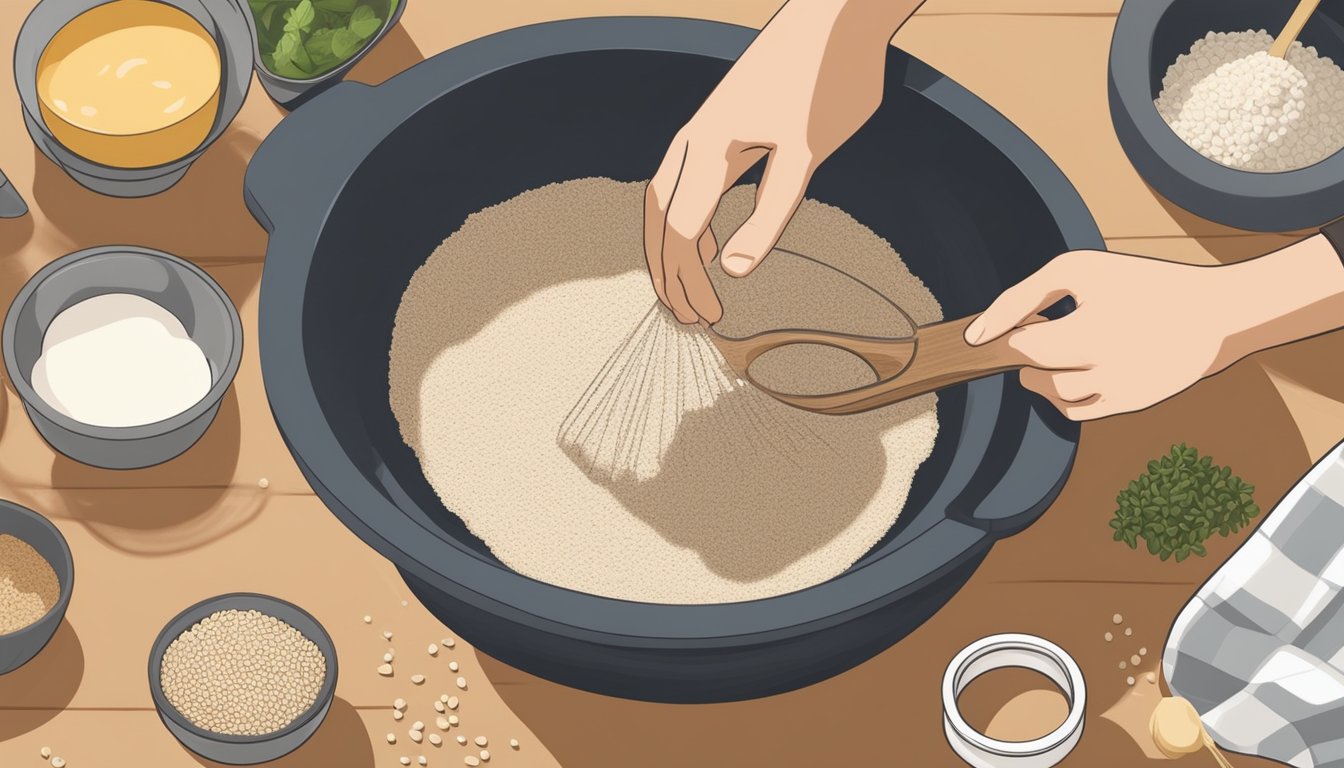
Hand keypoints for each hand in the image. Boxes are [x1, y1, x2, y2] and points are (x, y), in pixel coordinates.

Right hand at [644, 0, 922, 323]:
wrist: (834, 16)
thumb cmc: (825, 81)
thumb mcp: (806, 155)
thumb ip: (769, 215)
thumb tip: (732, 270)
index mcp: (709, 152)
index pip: (680, 234)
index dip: (688, 281)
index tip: (707, 320)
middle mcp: (693, 142)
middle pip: (659, 220)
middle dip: (666, 273)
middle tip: (685, 319)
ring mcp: (702, 131)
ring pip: (664, 200)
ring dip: (670, 249)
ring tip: (685, 289)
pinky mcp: (719, 126)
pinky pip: (684, 183)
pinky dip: (686, 220)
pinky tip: (707, 241)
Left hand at [964, 251, 1247, 419]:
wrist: (1216, 314)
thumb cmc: (1143, 284)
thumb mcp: (1079, 270)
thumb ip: (1022, 296)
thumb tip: (977, 334)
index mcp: (1090, 332)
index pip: (1022, 347)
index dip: (1010, 335)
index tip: (1016, 323)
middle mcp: (1104, 371)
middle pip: (1034, 375)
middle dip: (1026, 354)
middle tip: (1038, 331)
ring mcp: (1117, 393)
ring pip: (1053, 397)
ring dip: (1042, 374)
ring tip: (1061, 345)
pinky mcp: (1128, 406)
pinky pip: (1076, 412)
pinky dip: (1063, 394)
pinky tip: (1075, 365)